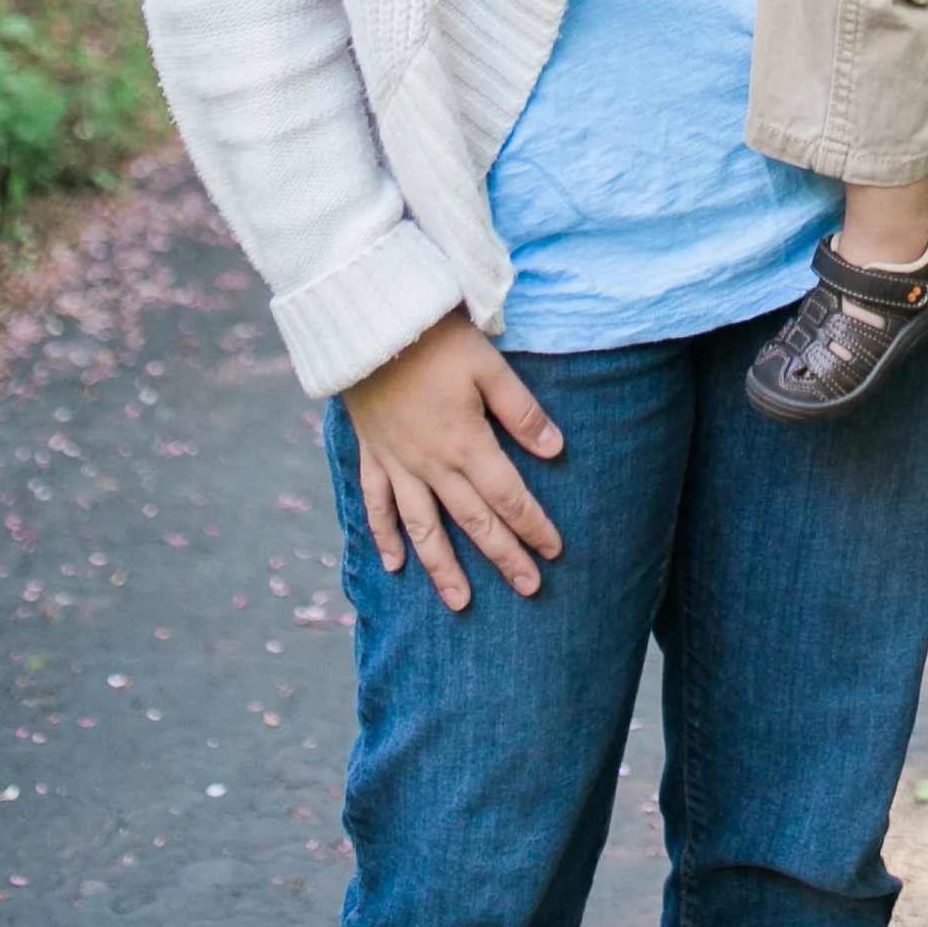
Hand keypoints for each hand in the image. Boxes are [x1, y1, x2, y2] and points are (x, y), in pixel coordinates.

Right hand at [341, 312, 563, 612]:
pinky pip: (376, 505)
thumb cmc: (437, 340)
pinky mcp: (372, 454)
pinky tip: (393, 563)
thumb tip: (556, 450)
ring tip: (461, 601)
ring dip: (443, 567)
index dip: (533, 525)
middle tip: (529, 589)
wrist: (371, 325)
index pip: (508, 496)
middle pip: (473, 521)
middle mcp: (432, 464)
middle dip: (503, 556)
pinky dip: (384, 536)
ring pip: (423, 526)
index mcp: (467, 443)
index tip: (554, 551)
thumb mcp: (489, 366)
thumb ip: (521, 411)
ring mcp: (398, 463)